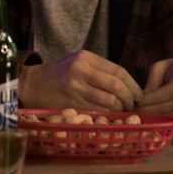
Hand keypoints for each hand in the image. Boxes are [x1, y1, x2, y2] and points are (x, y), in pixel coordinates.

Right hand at [19, 50, 142, 110]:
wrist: (34, 84)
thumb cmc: (60, 74)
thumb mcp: (78, 62)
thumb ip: (100, 69)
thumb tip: (128, 85)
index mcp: (86, 57)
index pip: (118, 71)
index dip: (133, 85)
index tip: (138, 95)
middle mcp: (81, 70)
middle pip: (116, 86)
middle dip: (130, 98)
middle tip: (132, 106)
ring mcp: (75, 87)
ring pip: (110, 101)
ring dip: (120, 109)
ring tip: (122, 111)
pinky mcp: (71, 102)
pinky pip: (98, 111)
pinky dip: (108, 115)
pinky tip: (109, 115)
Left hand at [138, 58, 172, 116]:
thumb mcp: (162, 67)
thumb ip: (153, 80)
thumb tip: (144, 95)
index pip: (162, 95)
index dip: (148, 100)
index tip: (135, 102)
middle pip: (166, 107)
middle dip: (148, 110)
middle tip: (134, 111)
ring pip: (171, 115)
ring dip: (155, 116)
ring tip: (141, 113)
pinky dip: (164, 118)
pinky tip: (153, 116)